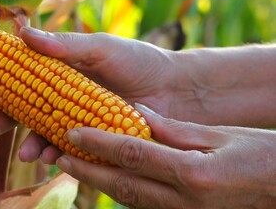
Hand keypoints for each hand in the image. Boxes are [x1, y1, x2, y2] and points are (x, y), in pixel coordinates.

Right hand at [0, 27, 176, 162]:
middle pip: (12, 109)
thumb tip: (22, 34)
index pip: (5, 71)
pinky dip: (55, 154)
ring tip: (30, 152)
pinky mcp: (86, 137)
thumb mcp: (101, 47)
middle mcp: (54, 93)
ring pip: (35, 133)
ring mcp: (68, 116)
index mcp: (52, 67)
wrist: (175, 91)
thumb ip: (63, 46)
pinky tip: (54, 157)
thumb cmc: (139, 61)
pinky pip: (62, 148)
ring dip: (26, 144)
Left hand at [56, 104, 275, 207]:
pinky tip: (106, 179)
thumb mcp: (217, 135)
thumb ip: (173, 129)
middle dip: (88, 170)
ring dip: (99, 183)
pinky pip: (144, 204)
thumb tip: (135, 115)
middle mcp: (184, 200)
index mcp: (193, 173)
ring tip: (74, 167)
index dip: (99, 144)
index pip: (133, 155)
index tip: (74, 133)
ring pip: (129, 198)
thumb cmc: (259, 154)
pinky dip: (121, 191)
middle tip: (59, 156)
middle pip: (123, 184)